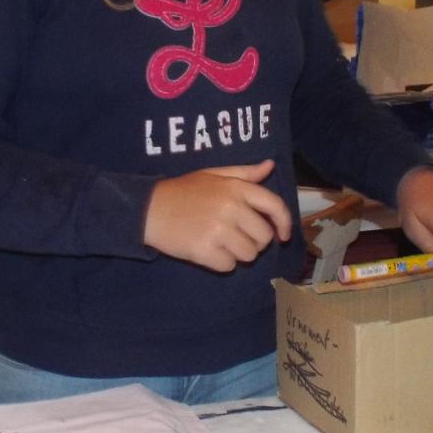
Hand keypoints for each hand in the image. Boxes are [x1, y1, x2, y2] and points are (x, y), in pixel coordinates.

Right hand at [143, 159, 293, 272]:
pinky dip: (221, 263)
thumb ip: (243, 173)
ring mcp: (218, 230)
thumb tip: (270, 166)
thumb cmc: (182, 191)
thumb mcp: (212, 174)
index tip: (283, 236)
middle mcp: (231, 207)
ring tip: (220, 242)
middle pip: (264, 237)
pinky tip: (208, 251)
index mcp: (236, 187)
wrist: (148, 209)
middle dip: (254, 242)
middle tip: (235, 237)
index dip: (284, 223)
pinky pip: (229, 266)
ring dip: (238, 254)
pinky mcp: (204, 250)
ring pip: (249, 255)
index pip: (275, 206)